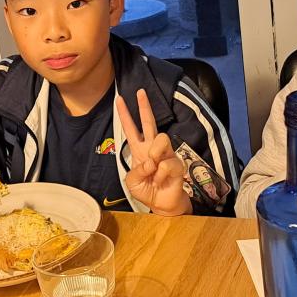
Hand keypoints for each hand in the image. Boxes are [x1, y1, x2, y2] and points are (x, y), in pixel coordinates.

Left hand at [118, 89, 190, 215]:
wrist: (162, 204)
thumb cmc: (146, 191)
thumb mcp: (132, 183)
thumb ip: (136, 172)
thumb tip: (150, 161)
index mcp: (139, 149)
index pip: (131, 128)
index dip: (125, 114)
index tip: (119, 99)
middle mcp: (152, 148)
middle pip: (149, 122)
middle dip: (144, 107)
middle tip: (140, 92)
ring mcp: (166, 153)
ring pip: (162, 139)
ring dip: (155, 154)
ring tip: (154, 168)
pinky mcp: (176, 163)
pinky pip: (167, 163)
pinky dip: (161, 174)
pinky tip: (162, 180)